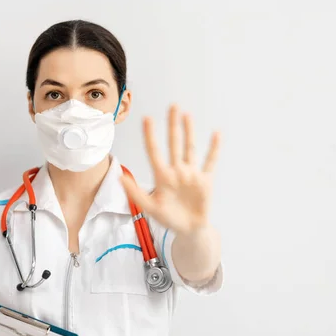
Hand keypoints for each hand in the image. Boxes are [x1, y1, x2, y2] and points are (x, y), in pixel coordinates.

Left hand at [120, 104, 220, 234]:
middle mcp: (176, 170)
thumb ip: (136, 193)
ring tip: (187, 115)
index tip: (147, 118)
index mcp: (162, 176)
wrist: (188, 229)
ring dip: (189, 132)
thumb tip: (120, 177)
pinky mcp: (205, 180)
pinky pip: (210, 162)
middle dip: (173, 125)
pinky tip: (216, 134)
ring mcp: (191, 174)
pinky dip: (214, 148)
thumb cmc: (168, 218)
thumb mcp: (150, 208)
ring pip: (190, 148)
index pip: (154, 151)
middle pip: (174, 143)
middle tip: (172, 106)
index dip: (150, 135)